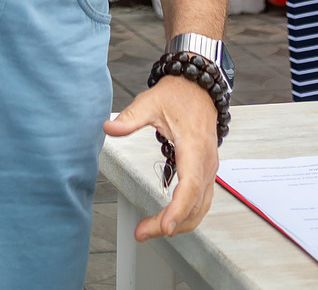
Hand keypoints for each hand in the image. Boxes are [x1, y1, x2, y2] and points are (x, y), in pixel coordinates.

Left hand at [103, 75, 218, 239]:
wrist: (198, 86)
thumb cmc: (178, 94)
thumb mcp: (150, 101)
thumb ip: (130, 118)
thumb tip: (108, 128)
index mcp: (194, 146)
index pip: (190, 186)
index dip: (178, 210)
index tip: (166, 227)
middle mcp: (206, 161)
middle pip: (194, 204)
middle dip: (171, 223)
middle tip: (143, 231)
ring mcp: (209, 168)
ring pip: (201, 207)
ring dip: (179, 223)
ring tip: (151, 229)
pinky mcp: (206, 171)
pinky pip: (201, 200)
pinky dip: (187, 214)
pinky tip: (169, 219)